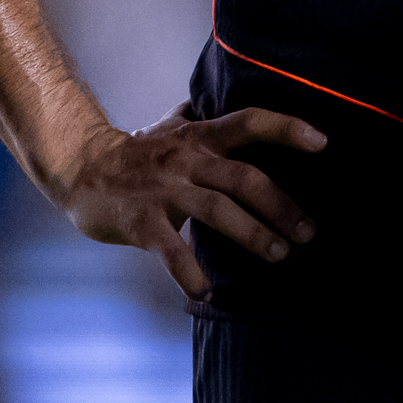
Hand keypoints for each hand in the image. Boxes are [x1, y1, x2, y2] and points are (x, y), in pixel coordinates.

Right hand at [52, 107, 323, 302]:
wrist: (78, 168)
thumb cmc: (138, 153)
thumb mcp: (174, 128)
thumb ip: (209, 122)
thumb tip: (242, 109)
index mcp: (201, 137)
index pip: (248, 123)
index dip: (285, 129)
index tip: (323, 142)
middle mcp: (186, 159)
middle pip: (243, 177)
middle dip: (282, 206)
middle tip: (310, 233)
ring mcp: (163, 189)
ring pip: (216, 210)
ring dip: (253, 234)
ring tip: (280, 255)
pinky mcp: (140, 220)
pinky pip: (170, 249)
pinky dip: (190, 273)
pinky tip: (207, 293)